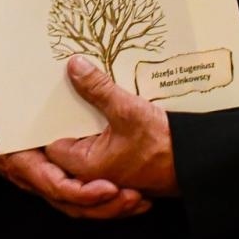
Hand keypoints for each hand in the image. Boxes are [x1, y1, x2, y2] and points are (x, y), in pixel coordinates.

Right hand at [0, 94, 148, 219]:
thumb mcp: (8, 106)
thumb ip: (39, 92)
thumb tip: (74, 66)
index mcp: (26, 164)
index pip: (58, 188)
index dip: (85, 192)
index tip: (109, 188)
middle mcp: (36, 179)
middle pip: (74, 206)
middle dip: (107, 207)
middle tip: (135, 199)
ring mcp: (45, 182)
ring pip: (79, 206)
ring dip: (110, 207)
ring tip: (139, 202)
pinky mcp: (54, 177)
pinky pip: (79, 194)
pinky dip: (102, 197)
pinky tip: (125, 191)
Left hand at [43, 56, 179, 195]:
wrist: (197, 162)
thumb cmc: (163, 146)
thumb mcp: (127, 110)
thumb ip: (97, 88)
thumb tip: (74, 67)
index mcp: (84, 165)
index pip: (49, 143)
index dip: (45, 120)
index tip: (42, 96)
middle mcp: (91, 172)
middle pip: (65, 140)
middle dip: (63, 116)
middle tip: (61, 87)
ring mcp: (106, 169)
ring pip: (83, 140)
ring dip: (82, 118)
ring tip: (80, 89)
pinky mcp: (119, 162)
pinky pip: (99, 141)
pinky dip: (97, 124)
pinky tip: (100, 103)